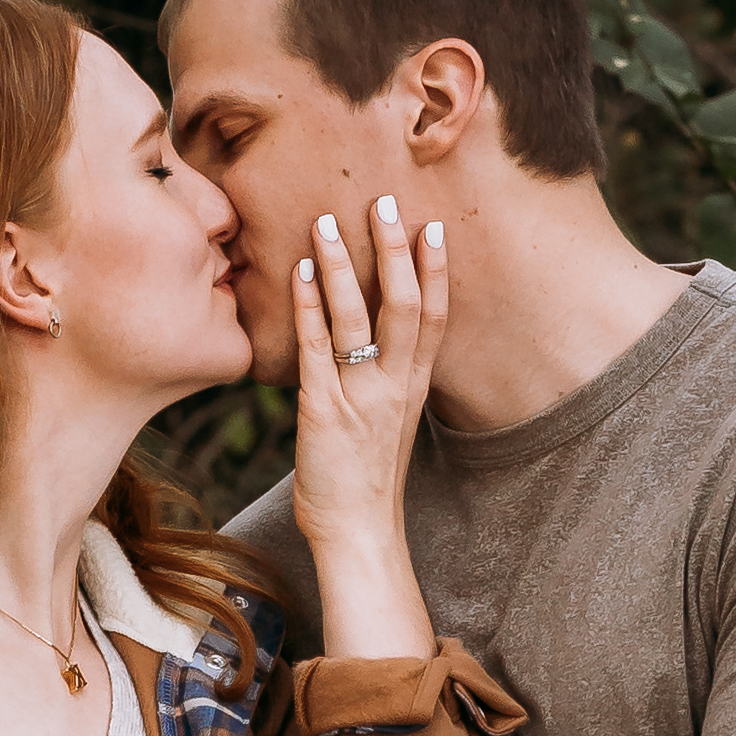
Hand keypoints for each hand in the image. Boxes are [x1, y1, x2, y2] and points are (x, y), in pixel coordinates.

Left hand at [291, 197, 443, 656]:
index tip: (435, 226)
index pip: (436, 317)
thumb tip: (376, 343)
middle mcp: (395, 385)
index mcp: (415, 386)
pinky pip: (316, 349)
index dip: (438, 270)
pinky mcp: (323, 411)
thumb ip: (390, 380)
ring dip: (343, 266)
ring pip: (358, 318)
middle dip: (395, 251)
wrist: (358, 534)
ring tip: (327, 220)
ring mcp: (361, 396)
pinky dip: (308, 307)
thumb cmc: (368, 478)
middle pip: (405, 306)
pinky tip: (297, 272)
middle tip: (383, 201)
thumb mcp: (392, 422)